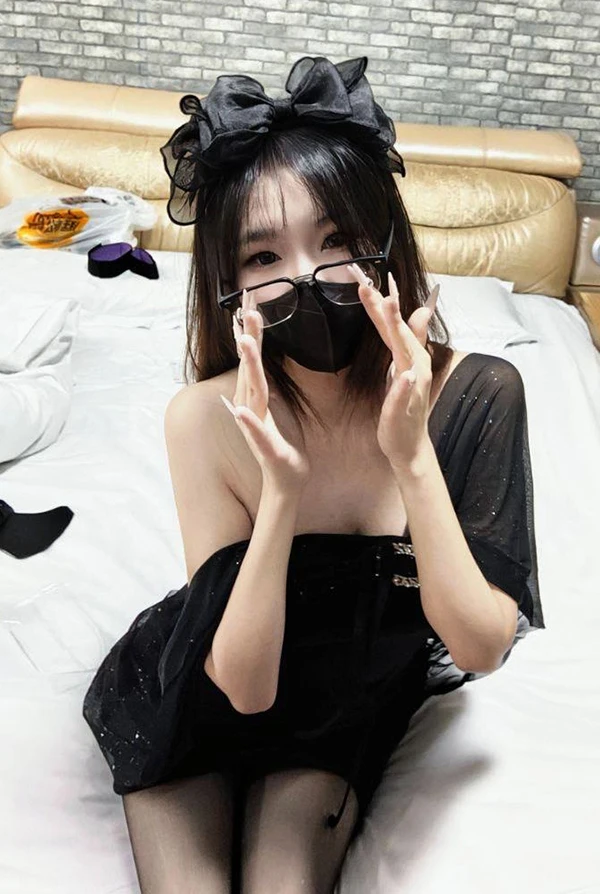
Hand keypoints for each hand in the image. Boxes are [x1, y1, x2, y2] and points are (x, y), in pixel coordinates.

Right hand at [220, 288, 309, 493]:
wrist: (284, 485)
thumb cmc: (281, 448)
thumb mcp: (275, 410)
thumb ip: (265, 386)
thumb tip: (258, 363)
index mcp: (257, 397)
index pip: (254, 358)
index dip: (251, 330)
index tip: (250, 300)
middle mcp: (250, 408)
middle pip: (250, 367)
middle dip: (248, 337)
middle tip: (247, 309)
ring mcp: (255, 427)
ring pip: (252, 392)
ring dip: (248, 368)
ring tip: (245, 343)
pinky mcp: (265, 448)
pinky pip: (256, 431)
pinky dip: (248, 421)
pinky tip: (240, 410)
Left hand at [347, 264, 438, 468]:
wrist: (410, 444)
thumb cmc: (404, 406)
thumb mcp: (404, 367)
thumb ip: (408, 338)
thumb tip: (421, 310)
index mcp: (409, 356)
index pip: (393, 324)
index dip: (381, 302)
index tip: (366, 278)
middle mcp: (415, 366)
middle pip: (398, 331)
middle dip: (387, 307)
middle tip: (372, 284)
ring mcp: (412, 386)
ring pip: (405, 354)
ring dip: (399, 332)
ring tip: (390, 308)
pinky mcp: (406, 408)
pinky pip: (405, 394)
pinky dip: (405, 384)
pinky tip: (406, 374)